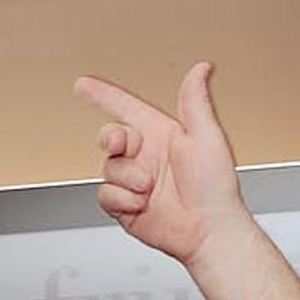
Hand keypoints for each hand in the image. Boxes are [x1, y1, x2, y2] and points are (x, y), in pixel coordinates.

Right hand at [75, 62, 253, 265]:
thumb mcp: (206, 136)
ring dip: (128, 178)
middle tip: (125, 145)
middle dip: (113, 139)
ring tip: (150, 188)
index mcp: (161, 134)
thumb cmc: (215, 187)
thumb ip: (195, 101)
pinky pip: (105, 194)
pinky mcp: (123, 205)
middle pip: (109, 136)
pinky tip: (142, 204)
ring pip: (107, 168)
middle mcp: (145, 156)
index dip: (104, 95)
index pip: (126, 108)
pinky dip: (122, 199)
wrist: (208, 230)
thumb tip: (201, 69)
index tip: (83, 85)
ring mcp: (133, 181)